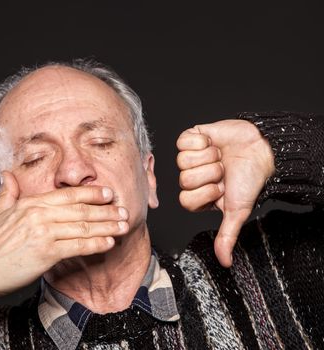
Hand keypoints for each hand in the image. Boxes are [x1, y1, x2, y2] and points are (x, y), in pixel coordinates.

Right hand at [0, 171, 128, 297]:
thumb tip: (6, 174)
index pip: (68, 195)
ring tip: (123, 226)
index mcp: (31, 203)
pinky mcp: (46, 252)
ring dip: (106, 226)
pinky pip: (77, 246)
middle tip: (124, 210)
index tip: (108, 193)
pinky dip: (95, 244)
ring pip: (82, 227)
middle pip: (81, 209)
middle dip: (106, 210)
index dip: (91, 193)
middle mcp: (39, 214)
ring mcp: (43, 232)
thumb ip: (8, 192)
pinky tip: (109, 243)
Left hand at [176, 119, 274, 266]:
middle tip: (223, 171)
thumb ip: (227, 235)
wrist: (261, 149)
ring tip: (220, 157)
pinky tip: (213, 143)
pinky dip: (202, 141)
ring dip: (208, 157)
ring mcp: (189, 157)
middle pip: (184, 179)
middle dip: (210, 173)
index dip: (206, 192)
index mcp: (197, 196)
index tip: (222, 188)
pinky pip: (182, 140)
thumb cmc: (250, 180)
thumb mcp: (238, 211)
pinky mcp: (191, 137)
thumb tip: (225, 262)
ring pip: (182, 160)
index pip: (185, 199)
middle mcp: (190, 178)